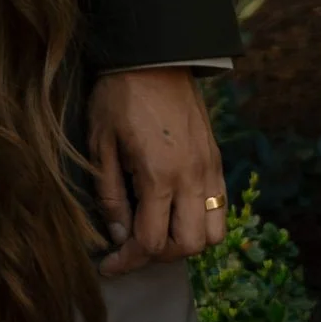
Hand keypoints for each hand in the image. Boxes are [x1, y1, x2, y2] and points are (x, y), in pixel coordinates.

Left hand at [88, 67, 226, 275]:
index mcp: (160, 175)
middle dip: (159, 256)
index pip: (152, 241)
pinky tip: (174, 212)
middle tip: (131, 248)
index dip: (128, 261)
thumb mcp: (100, 144)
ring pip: (214, 233)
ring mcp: (210, 169)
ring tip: (156, 232)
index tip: (108, 266)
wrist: (157, 55)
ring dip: (186, 242)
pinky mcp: (217, 160)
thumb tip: (118, 234)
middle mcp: (193, 177)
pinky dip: (201, 221)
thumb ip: (110, 194)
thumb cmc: (119, 96)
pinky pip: (220, 207)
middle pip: (189, 246)